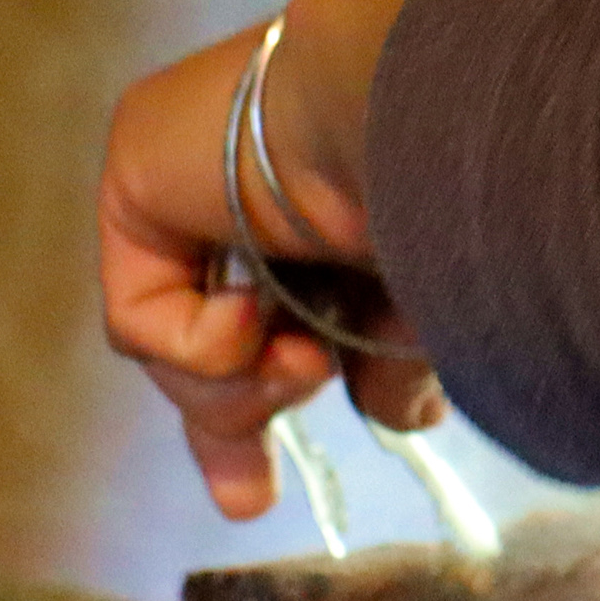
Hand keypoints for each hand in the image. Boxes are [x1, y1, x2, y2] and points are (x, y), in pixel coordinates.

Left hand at [97, 0, 458, 517]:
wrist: (428, 102)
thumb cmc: (462, 189)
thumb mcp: (431, 300)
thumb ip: (395, 356)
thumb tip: (402, 419)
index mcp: (330, 195)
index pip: (274, 311)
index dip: (257, 402)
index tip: (253, 498)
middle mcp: (257, 180)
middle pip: (208, 338)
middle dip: (229, 420)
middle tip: (248, 497)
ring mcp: (191, 173)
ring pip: (178, 344)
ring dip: (242, 385)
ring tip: (304, 365)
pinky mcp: (137, 169)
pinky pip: (139, 317)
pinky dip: (199, 342)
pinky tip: (252, 317)